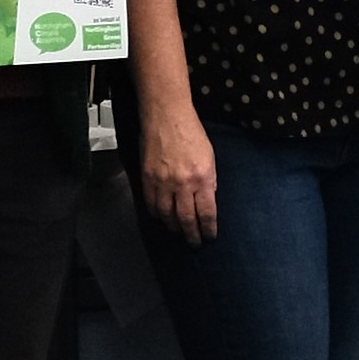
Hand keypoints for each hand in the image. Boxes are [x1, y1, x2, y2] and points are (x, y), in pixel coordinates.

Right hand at [135, 100, 219, 243]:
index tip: (209, 236)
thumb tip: (209, 199)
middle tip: (194, 243)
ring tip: (178, 232)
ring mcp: (163, 182)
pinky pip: (151, 204)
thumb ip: (209, 180)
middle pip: (187, 218)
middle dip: (192, 234)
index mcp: (202, 178)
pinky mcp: (148, 178)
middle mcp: (183, 183)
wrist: (167, 116)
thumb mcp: (210, 157)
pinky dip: (157, 214)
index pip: (207, 213)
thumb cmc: (190, 132)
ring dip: (173, 227)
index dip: (208, 229)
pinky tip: (161, 218)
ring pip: (167, 215)